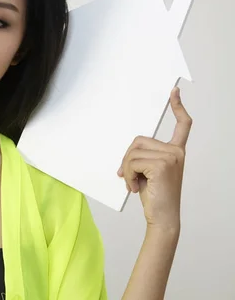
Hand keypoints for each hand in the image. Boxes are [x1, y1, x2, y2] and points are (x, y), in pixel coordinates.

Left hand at [118, 87, 191, 229]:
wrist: (162, 217)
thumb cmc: (155, 196)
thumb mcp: (148, 172)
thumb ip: (143, 157)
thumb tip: (128, 153)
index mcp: (175, 151)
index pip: (182, 125)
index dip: (178, 107)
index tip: (174, 92)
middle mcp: (176, 152)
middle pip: (138, 141)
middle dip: (127, 158)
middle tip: (128, 176)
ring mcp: (171, 157)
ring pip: (133, 152)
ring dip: (126, 169)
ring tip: (134, 184)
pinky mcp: (162, 164)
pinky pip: (132, 162)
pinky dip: (128, 175)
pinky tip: (135, 187)